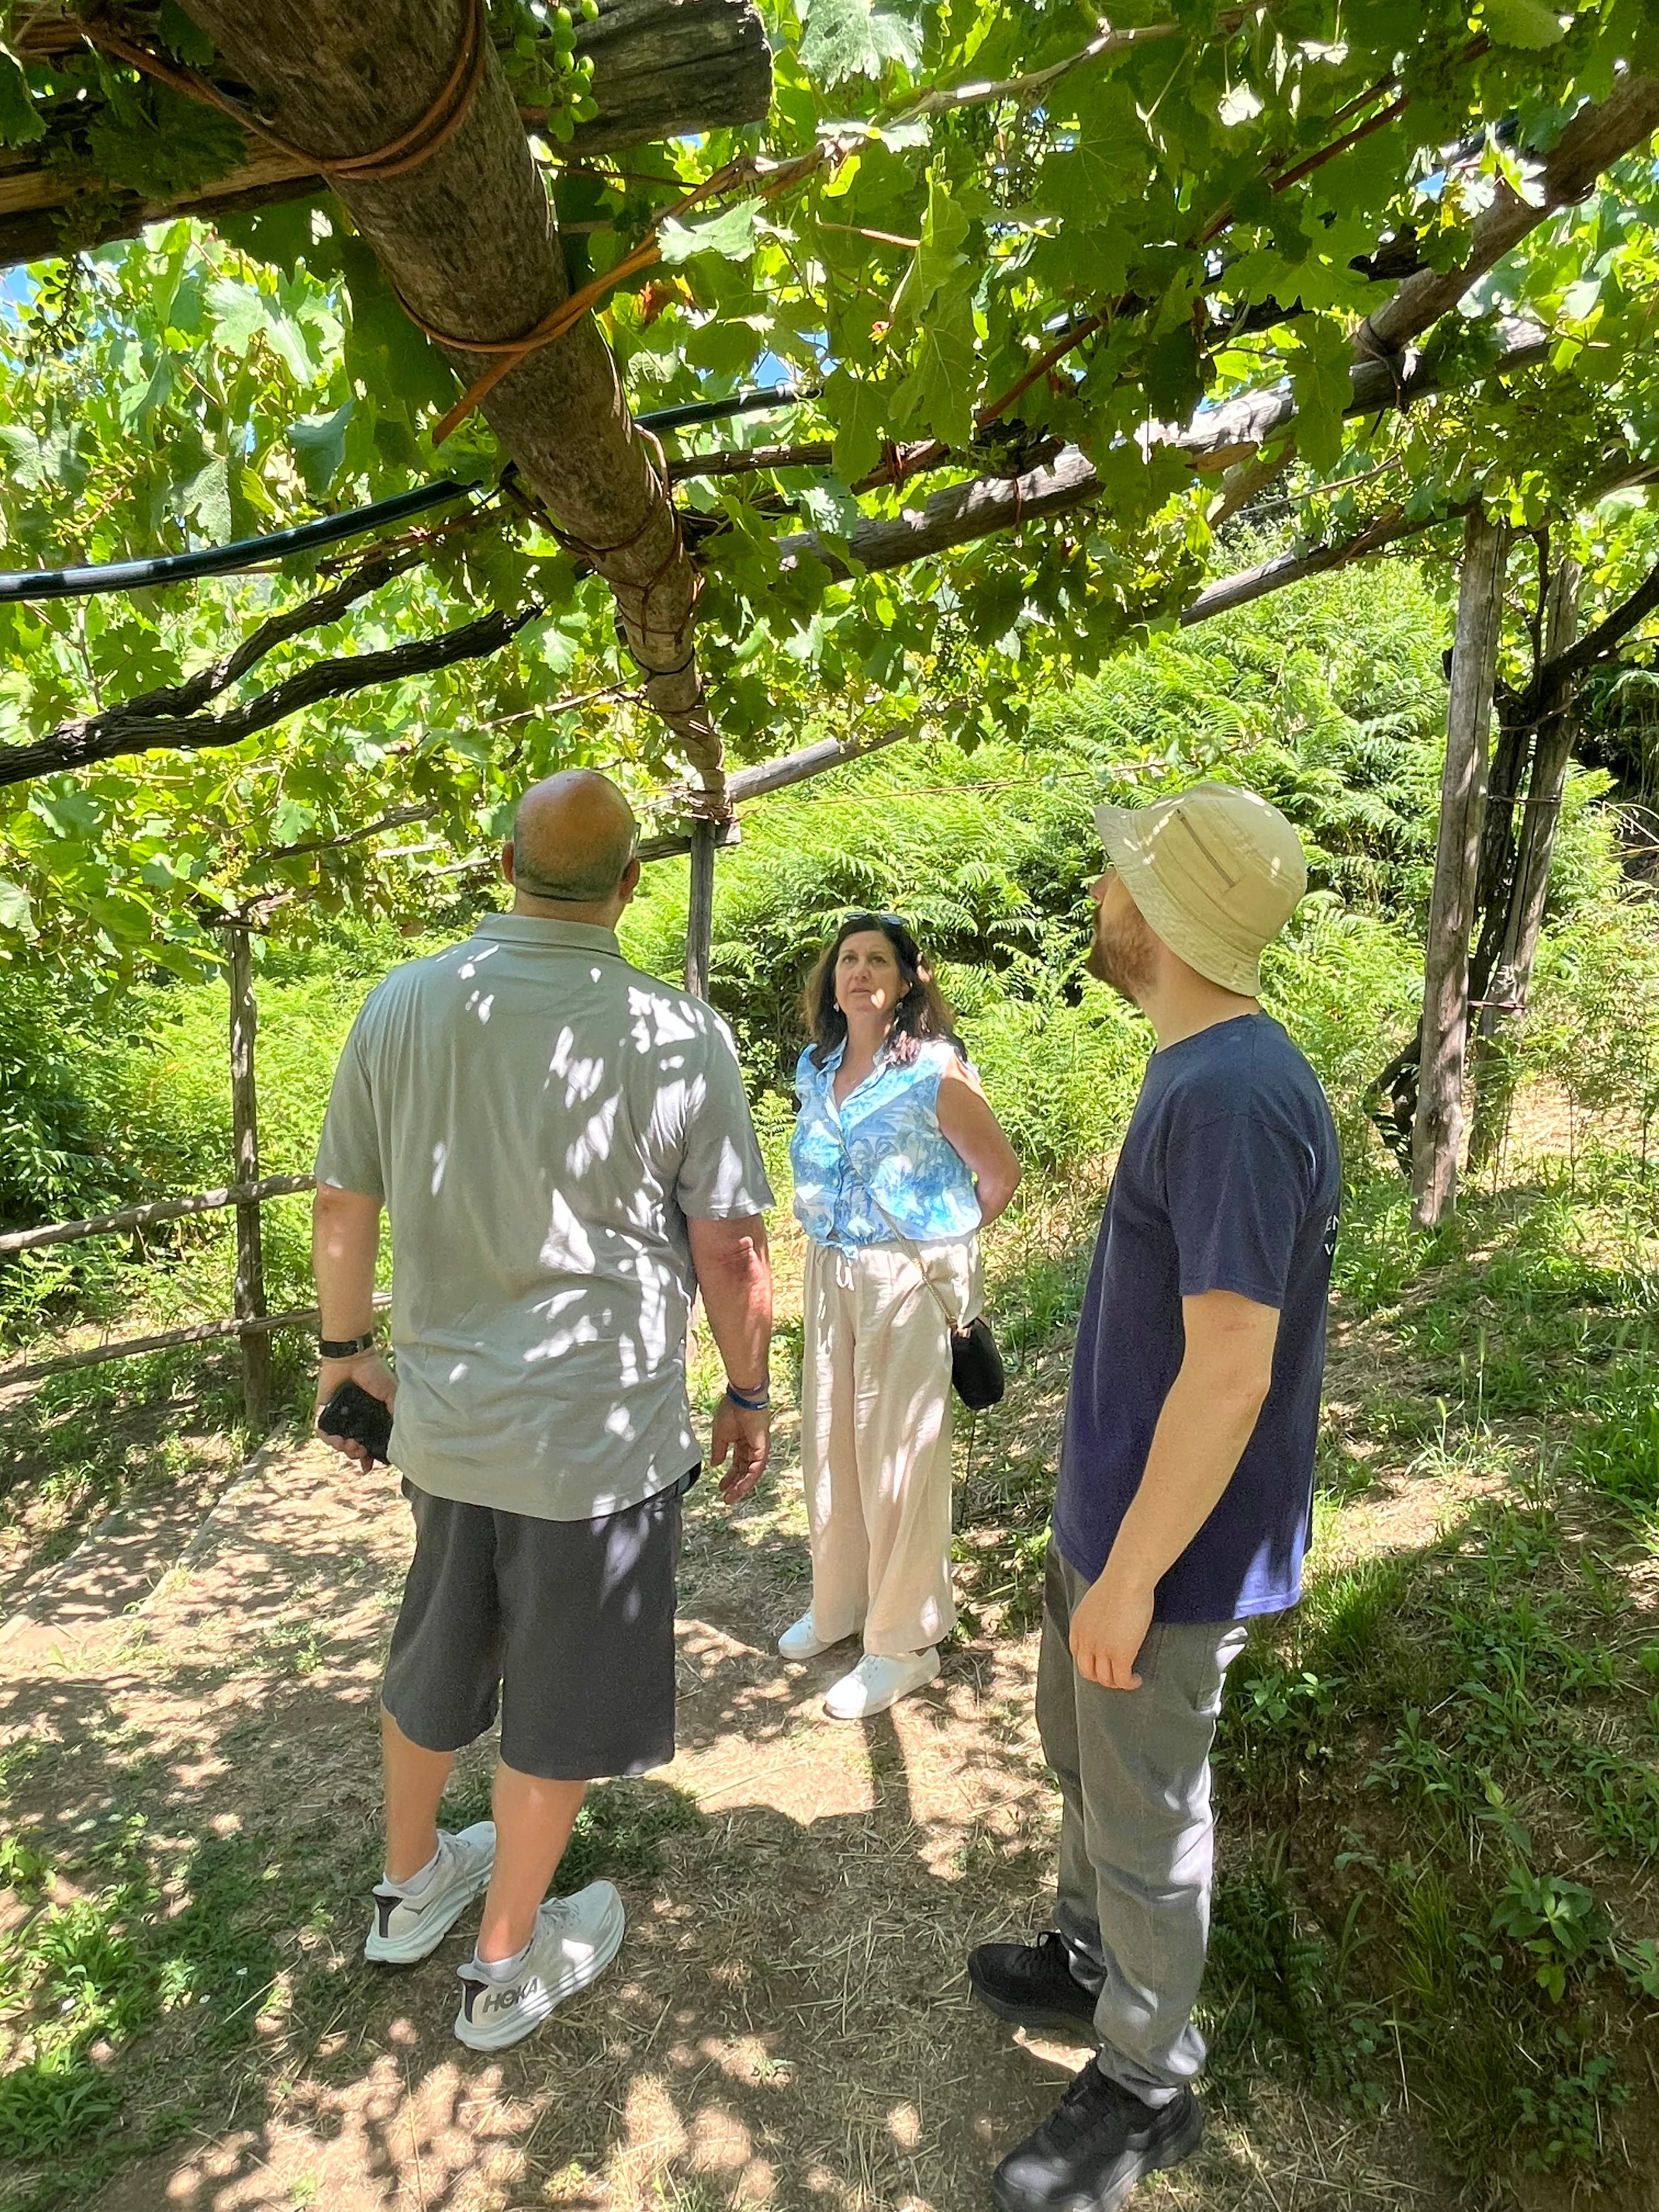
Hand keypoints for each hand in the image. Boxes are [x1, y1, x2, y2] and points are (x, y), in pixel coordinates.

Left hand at [315, 1350, 396, 1471]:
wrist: (353, 1357)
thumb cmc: (374, 1373)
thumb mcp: (392, 1394)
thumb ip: (395, 1413)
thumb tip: (400, 1435)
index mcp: (371, 1418)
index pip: (370, 1443)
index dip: (369, 1457)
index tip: (368, 1466)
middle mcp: (354, 1420)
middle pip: (352, 1447)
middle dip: (356, 1454)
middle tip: (359, 1449)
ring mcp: (338, 1417)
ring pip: (337, 1442)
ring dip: (342, 1448)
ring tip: (347, 1444)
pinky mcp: (323, 1411)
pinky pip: (321, 1431)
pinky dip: (327, 1438)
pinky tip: (335, 1439)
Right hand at [710, 1395, 769, 1505]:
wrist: (741, 1399)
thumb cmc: (731, 1411)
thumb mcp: (720, 1435)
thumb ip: (718, 1451)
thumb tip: (715, 1465)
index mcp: (741, 1443)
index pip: (737, 1465)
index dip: (729, 1477)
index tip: (721, 1488)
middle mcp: (751, 1448)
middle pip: (744, 1472)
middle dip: (735, 1486)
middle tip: (727, 1499)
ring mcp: (758, 1449)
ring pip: (751, 1473)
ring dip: (741, 1487)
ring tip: (731, 1498)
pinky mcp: (763, 1448)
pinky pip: (757, 1468)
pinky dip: (749, 1479)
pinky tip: (740, 1488)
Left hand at [1069, 1558, 1153, 1690]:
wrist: (1126, 1580)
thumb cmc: (1117, 1583)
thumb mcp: (1095, 1602)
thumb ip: (1096, 1617)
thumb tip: (1107, 1623)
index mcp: (1078, 1627)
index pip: (1077, 1655)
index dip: (1090, 1663)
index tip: (1102, 1663)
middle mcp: (1085, 1641)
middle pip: (1087, 1672)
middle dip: (1101, 1677)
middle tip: (1115, 1675)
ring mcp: (1102, 1650)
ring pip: (1105, 1679)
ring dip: (1116, 1683)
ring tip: (1128, 1678)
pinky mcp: (1120, 1654)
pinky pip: (1122, 1679)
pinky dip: (1129, 1683)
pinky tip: (1136, 1679)